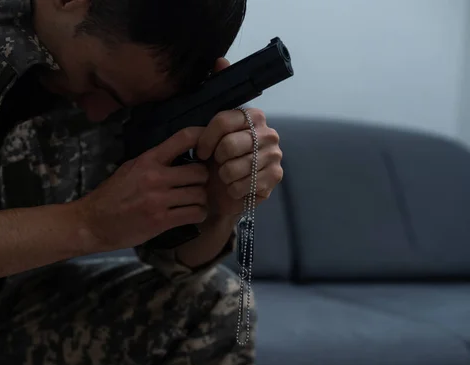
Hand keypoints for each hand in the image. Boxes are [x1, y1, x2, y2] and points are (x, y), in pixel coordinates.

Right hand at [78, 128, 209, 250]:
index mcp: (148, 159)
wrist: (93, 222)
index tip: (210, 147)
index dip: (204, 138)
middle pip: (200, 172)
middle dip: (203, 180)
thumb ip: (155, 161)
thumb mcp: (130, 168)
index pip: (184, 137)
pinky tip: (192, 214)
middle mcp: (155, 176)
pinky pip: (195, 214)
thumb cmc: (112, 195)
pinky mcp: (161, 220)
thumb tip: (181, 153)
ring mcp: (158, 199)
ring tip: (195, 202)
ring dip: (202, 200)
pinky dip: (198, 214)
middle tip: (198, 186)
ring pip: (200, 195)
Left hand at [196, 59, 282, 216]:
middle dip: (217, 160)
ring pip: (233, 168)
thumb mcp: (209, 127)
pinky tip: (236, 187)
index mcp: (252, 116)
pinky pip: (242, 186)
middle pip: (228, 146)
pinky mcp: (275, 177)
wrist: (224, 192)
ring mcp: (275, 155)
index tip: (200, 151)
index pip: (223, 121)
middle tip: (218, 164)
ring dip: (224, 177)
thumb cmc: (216, 160)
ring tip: (226, 176)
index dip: (206, 139)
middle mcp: (269, 132)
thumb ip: (214, 92)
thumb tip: (220, 60)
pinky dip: (233, 190)